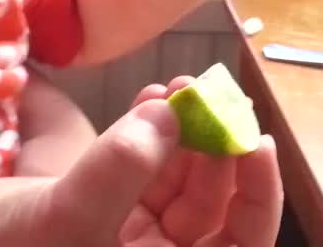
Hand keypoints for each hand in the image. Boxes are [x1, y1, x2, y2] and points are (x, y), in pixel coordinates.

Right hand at [0, 78, 281, 246]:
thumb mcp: (66, 214)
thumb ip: (121, 166)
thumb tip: (170, 114)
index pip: (239, 242)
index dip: (257, 195)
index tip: (254, 139)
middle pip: (211, 208)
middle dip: (212, 148)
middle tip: (205, 95)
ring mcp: (125, 238)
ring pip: (178, 185)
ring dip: (181, 134)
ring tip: (173, 90)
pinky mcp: (99, 212)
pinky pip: (140, 172)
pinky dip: (148, 135)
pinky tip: (148, 102)